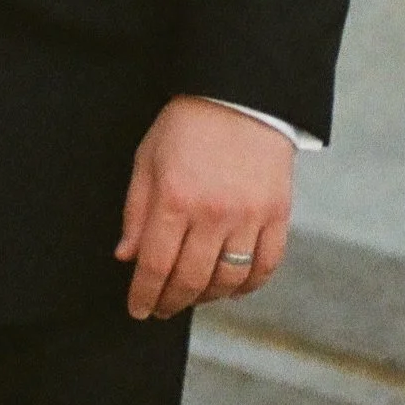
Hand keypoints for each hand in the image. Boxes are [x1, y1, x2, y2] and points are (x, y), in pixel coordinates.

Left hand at [116, 96, 293, 321]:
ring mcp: (249, 217)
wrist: (241, 95)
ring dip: (206, 297)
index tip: (138, 309)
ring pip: (228, 280)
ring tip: (192, 296)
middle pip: (190, 280)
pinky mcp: (277, 215)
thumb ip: (136, 210)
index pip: (155, 264)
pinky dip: (247, 286)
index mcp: (175, 198)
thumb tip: (127, 256)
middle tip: (161, 309)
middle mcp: (213, 213)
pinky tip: (230, 286)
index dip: (144, 294)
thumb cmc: (187, 124)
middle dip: (171, 302)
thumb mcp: (148, 158)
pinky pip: (264, 267)